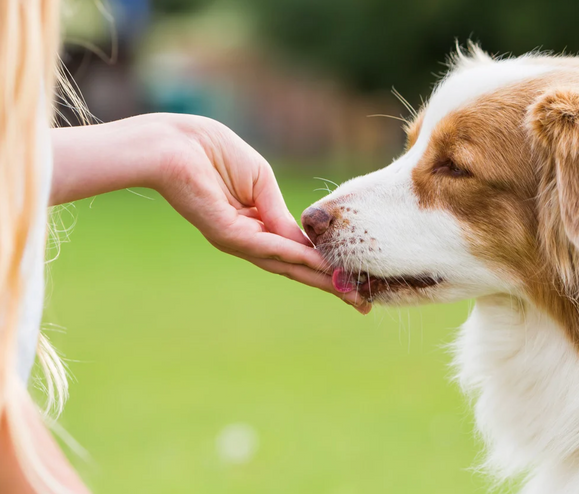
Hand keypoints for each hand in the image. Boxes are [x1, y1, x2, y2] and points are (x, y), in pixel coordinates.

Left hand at [159, 115, 370, 312]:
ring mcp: (237, 240)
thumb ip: (280, 213)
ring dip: (319, 278)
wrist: (176, 144)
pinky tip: (319, 264)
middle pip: (294, 268)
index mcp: (255, 225)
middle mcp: (247, 239)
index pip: (295, 252)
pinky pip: (269, 248)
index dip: (325, 265)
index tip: (353, 280)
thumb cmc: (214, 152)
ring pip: (285, 265)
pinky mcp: (227, 235)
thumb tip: (304, 242)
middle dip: (329, 285)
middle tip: (361, 305)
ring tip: (349, 292)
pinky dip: (296, 256)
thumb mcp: (261, 183)